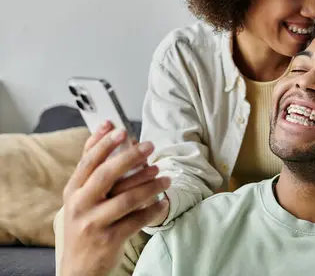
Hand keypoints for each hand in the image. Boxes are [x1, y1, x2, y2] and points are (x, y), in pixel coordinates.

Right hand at [61, 121, 169, 275]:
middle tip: (150, 147)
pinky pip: (136, 220)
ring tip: (165, 178)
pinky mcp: (108, 240)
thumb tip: (105, 128)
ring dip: (150, 185)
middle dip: (130, 158)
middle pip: (106, 176)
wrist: (79, 267)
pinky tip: (163, 203)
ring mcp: (93, 223)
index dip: (104, 144)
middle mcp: (79, 205)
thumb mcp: (81, 197)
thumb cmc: (85, 223)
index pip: (88, 162)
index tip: (121, 130)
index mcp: (72, 191)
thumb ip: (93, 167)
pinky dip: (153, 210)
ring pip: (127, 198)